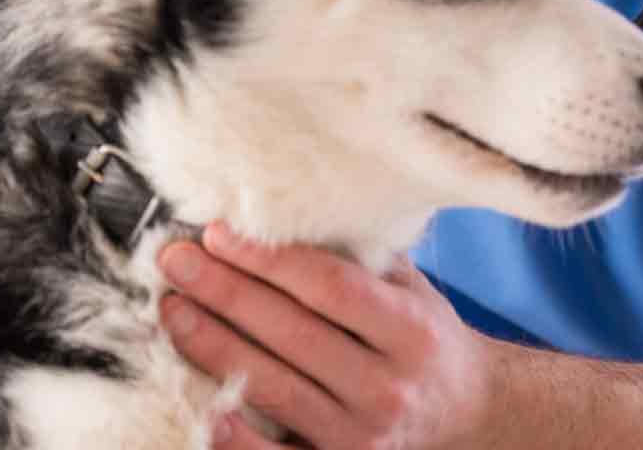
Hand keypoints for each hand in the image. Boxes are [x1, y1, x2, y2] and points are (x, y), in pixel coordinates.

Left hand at [159, 224, 496, 448]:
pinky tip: (202, 403)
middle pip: (291, 333)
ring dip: (212, 346)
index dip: (268, 258)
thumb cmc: (424, 339)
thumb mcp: (410, 290)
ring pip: (274, 387)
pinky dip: (236, 436)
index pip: (328, 286)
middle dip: (224, 292)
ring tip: (173, 311)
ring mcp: (363, 437)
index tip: (218, 233)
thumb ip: (356, 258)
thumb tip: (276, 213)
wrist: (469, 416)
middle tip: (175, 261)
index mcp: (410, 331)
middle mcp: (388, 387)